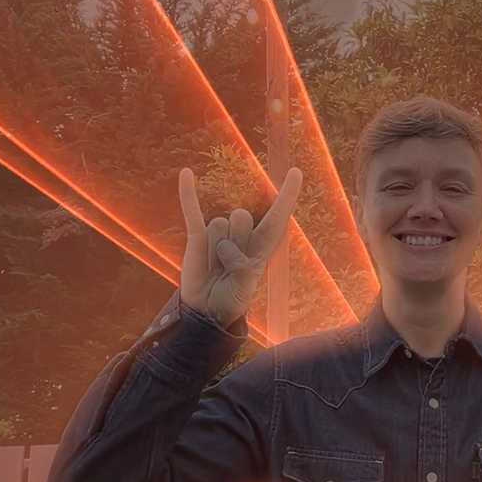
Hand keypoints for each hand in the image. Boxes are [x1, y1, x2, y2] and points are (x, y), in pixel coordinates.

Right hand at [178, 167, 301, 328]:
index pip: (277, 217)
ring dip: (215, 249)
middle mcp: (243, 235)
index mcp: (262, 246)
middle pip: (243, 217)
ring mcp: (219, 233)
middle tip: (228, 266)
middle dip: (235, 241)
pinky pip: (192, 211)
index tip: (295, 172)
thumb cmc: (230, 299)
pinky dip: (188, 193)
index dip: (286, 196)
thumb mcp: (243, 290)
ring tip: (214, 266)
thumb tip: (228, 250)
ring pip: (220, 222)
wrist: (205, 310)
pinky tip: (186, 174)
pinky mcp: (197, 235)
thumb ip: (242, 270)